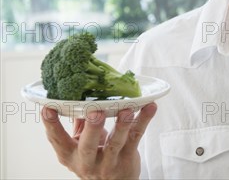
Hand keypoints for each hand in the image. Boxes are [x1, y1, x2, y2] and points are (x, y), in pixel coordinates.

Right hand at [41, 103, 156, 179]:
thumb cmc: (95, 157)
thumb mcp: (81, 144)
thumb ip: (79, 123)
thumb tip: (78, 96)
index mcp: (70, 155)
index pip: (57, 140)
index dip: (51, 125)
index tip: (48, 107)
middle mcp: (87, 161)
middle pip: (88, 146)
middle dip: (92, 128)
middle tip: (95, 112)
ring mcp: (108, 162)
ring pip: (115, 143)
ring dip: (122, 125)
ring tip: (127, 109)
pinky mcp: (127, 159)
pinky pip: (136, 137)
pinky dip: (143, 120)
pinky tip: (150, 107)